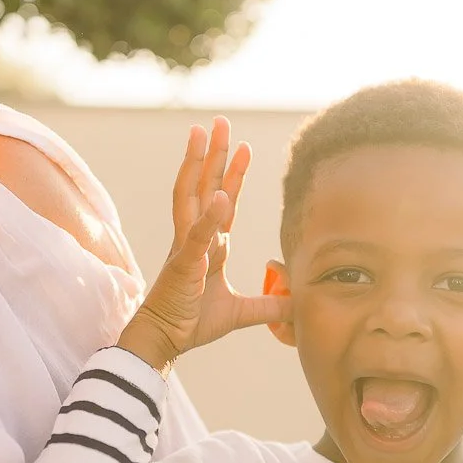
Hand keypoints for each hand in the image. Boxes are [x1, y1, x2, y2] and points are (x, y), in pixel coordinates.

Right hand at [118, 116, 290, 371]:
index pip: (223, 200)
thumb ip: (269, 305)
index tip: (244, 147)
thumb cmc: (192, 322)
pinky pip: (198, 237)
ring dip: (198, 164)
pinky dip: (209, 217)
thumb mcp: (241, 313)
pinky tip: (220, 195)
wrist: (164, 340)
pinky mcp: (183, 264)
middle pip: (204, 186)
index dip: (233, 174)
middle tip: (221, 122)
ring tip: (202, 133)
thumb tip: (298, 303)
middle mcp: (194, 238)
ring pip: (190, 196)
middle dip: (214, 153)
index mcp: (208, 245)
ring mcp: (186, 247)